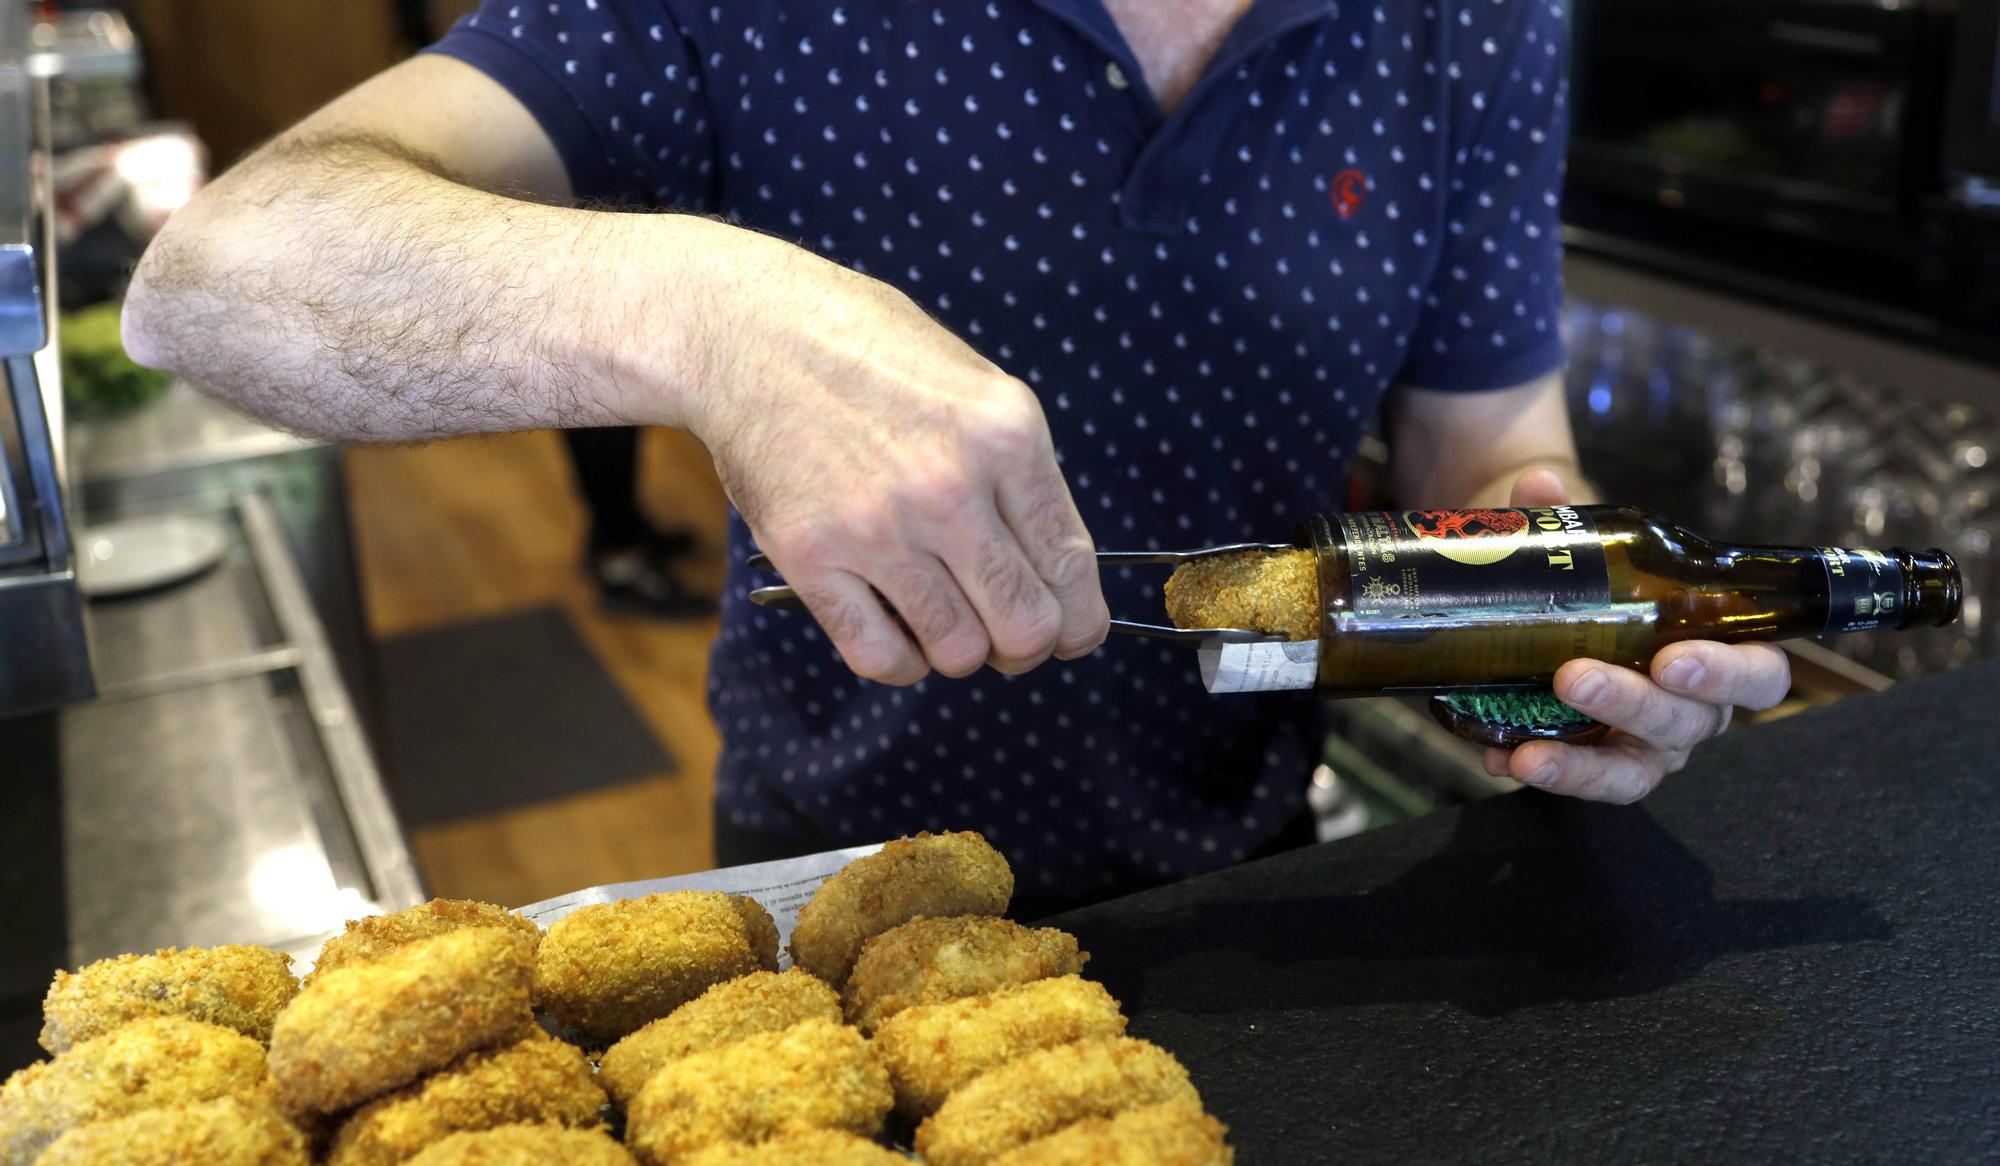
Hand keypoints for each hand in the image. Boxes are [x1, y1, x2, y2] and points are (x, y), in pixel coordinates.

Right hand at [690, 243, 1107, 685]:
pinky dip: (900, 661)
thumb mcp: (974, 385)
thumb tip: (1054, 574)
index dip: (1079, 621)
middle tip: (1005, 636)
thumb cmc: (868, 351)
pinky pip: (881, 657)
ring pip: (957, 652)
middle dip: (1026, 647)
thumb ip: (1018, 474)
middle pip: (1025, 626)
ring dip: (958, 650)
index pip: (1071, 566)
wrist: (748, 331)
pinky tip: (896, 628)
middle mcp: (950, 487)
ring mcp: (877, 527)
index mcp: (1006, 435)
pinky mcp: (810, 556)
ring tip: (941, 616)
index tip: (1069, 632)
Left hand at [1481, 470, 1792, 802]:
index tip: (1674, 658)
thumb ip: (1567, 521)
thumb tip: (1539, 486)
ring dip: (1582, 762)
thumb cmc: (1598, 590)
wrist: (1543, 620)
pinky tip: (1499, 756)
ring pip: (1634, 769)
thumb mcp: (1585, 553)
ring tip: (1530, 750)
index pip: (1759, 675)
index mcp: (1714, 654)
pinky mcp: (1598, 768)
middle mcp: (1692, 710)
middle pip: (1688, 722)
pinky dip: (1542, 771)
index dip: (1729, 673)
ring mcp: (1645, 746)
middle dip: (1632, 703)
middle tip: (1576, 677)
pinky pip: (1579, 781)